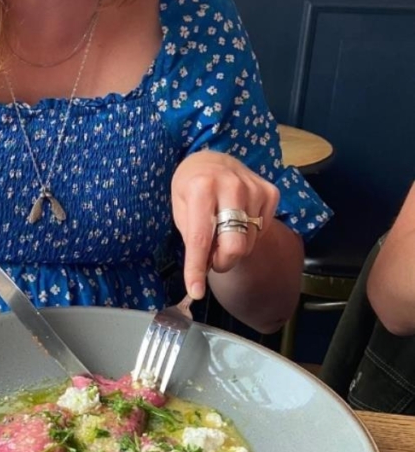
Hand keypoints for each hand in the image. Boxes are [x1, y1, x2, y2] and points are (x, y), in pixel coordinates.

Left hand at [171, 151, 279, 300]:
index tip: (195, 291)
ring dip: (234, 247)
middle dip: (222, 262)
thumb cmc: (191, 188)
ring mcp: (254, 188)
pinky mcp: (270, 192)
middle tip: (213, 259)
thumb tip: (204, 270)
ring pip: (249, 242)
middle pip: (235, 246)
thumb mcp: (180, 208)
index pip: (201, 238)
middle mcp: (231, 186)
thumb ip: (192, 237)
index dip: (197, 268)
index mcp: (202, 188)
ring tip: (223, 230)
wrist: (212, 160)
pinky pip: (262, 231)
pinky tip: (238, 219)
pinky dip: (249, 234)